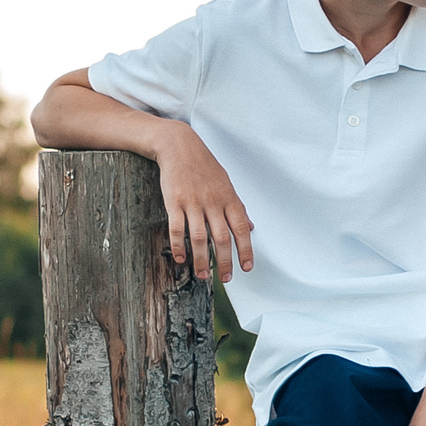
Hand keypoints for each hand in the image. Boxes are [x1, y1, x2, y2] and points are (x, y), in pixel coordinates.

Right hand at [155, 126, 253, 280]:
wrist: (179, 146)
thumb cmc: (205, 167)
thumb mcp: (226, 184)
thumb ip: (238, 208)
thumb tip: (251, 228)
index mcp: (228, 199)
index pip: (241, 229)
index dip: (245, 250)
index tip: (246, 268)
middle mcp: (212, 202)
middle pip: (221, 237)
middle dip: (224, 262)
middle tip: (225, 279)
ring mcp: (192, 202)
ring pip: (198, 237)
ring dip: (201, 260)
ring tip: (203, 275)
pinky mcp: (174, 202)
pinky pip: (176, 229)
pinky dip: (179, 247)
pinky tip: (181, 259)